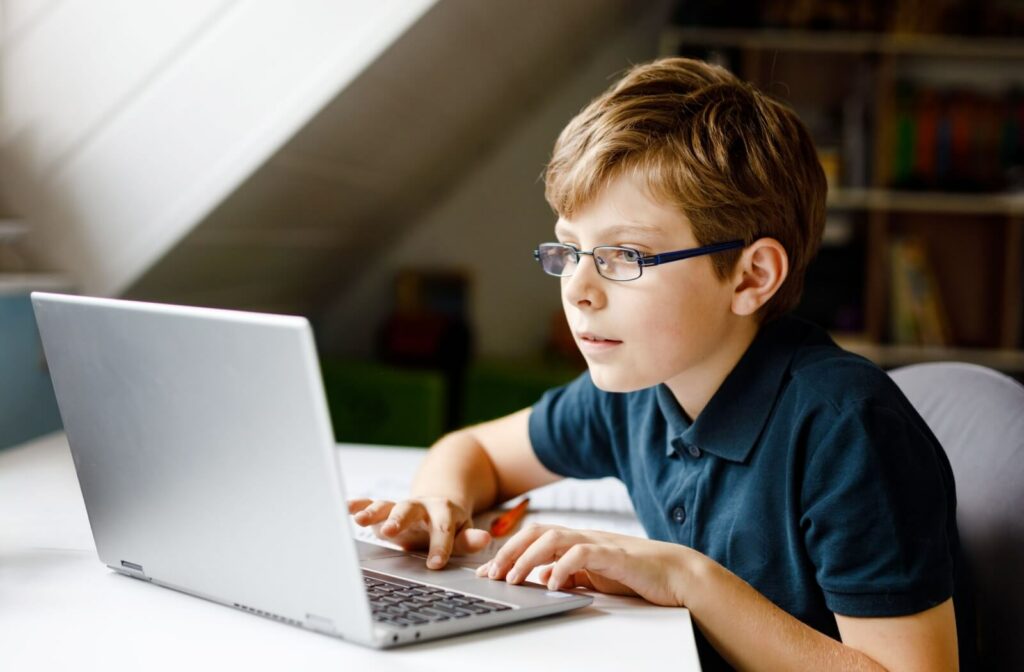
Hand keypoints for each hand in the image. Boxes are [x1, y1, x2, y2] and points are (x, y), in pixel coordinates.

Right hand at [347, 497, 491, 568]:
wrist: (436, 505)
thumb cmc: (449, 525)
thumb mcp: (462, 532)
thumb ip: (469, 539)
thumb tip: (485, 539)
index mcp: (443, 512)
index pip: (442, 529)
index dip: (439, 545)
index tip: (435, 564)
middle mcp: (419, 506)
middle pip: (409, 510)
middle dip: (398, 520)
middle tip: (389, 532)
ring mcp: (399, 506)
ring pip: (386, 505)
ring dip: (372, 511)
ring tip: (359, 519)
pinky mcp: (383, 509)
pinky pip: (368, 503)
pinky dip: (357, 504)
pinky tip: (345, 508)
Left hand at [475, 524, 690, 606]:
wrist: (676, 574)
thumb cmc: (637, 575)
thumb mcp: (594, 578)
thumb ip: (570, 574)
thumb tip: (544, 576)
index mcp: (576, 541)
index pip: (534, 539)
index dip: (508, 552)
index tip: (487, 572)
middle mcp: (584, 537)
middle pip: (537, 533)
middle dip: (510, 552)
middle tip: (491, 574)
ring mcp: (599, 543)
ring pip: (553, 538)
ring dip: (528, 558)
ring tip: (514, 579)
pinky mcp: (614, 555)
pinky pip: (583, 555)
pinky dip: (564, 566)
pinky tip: (552, 583)